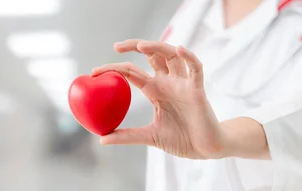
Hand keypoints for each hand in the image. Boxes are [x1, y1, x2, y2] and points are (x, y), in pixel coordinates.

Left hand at [92, 39, 225, 158]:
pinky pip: (195, 68)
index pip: (132, 72)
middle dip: (134, 46)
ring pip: (171, 56)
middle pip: (151, 55)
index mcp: (155, 90)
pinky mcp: (197, 90)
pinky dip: (189, 57)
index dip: (114, 68)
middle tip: (116, 46)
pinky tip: (179, 49)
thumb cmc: (182, 139)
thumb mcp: (149, 136)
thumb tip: (101, 139)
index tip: (94, 72)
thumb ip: (127, 136)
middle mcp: (168, 82)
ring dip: (157, 47)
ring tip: (140, 45)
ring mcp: (183, 84)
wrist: (207, 149)